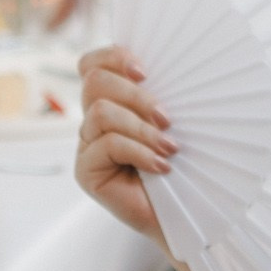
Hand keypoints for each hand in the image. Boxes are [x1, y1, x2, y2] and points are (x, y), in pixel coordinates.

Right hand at [75, 46, 176, 245]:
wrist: (184, 213)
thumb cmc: (184, 166)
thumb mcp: (174, 122)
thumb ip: (161, 95)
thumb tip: (168, 68)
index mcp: (113, 102)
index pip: (93, 65)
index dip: (113, 57)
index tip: (146, 71)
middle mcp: (95, 121)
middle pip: (95, 82)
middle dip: (136, 95)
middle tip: (167, 118)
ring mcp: (87, 145)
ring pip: (100, 112)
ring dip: (141, 128)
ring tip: (169, 147)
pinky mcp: (86, 171)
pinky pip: (107, 144)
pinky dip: (140, 152)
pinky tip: (160, 166)